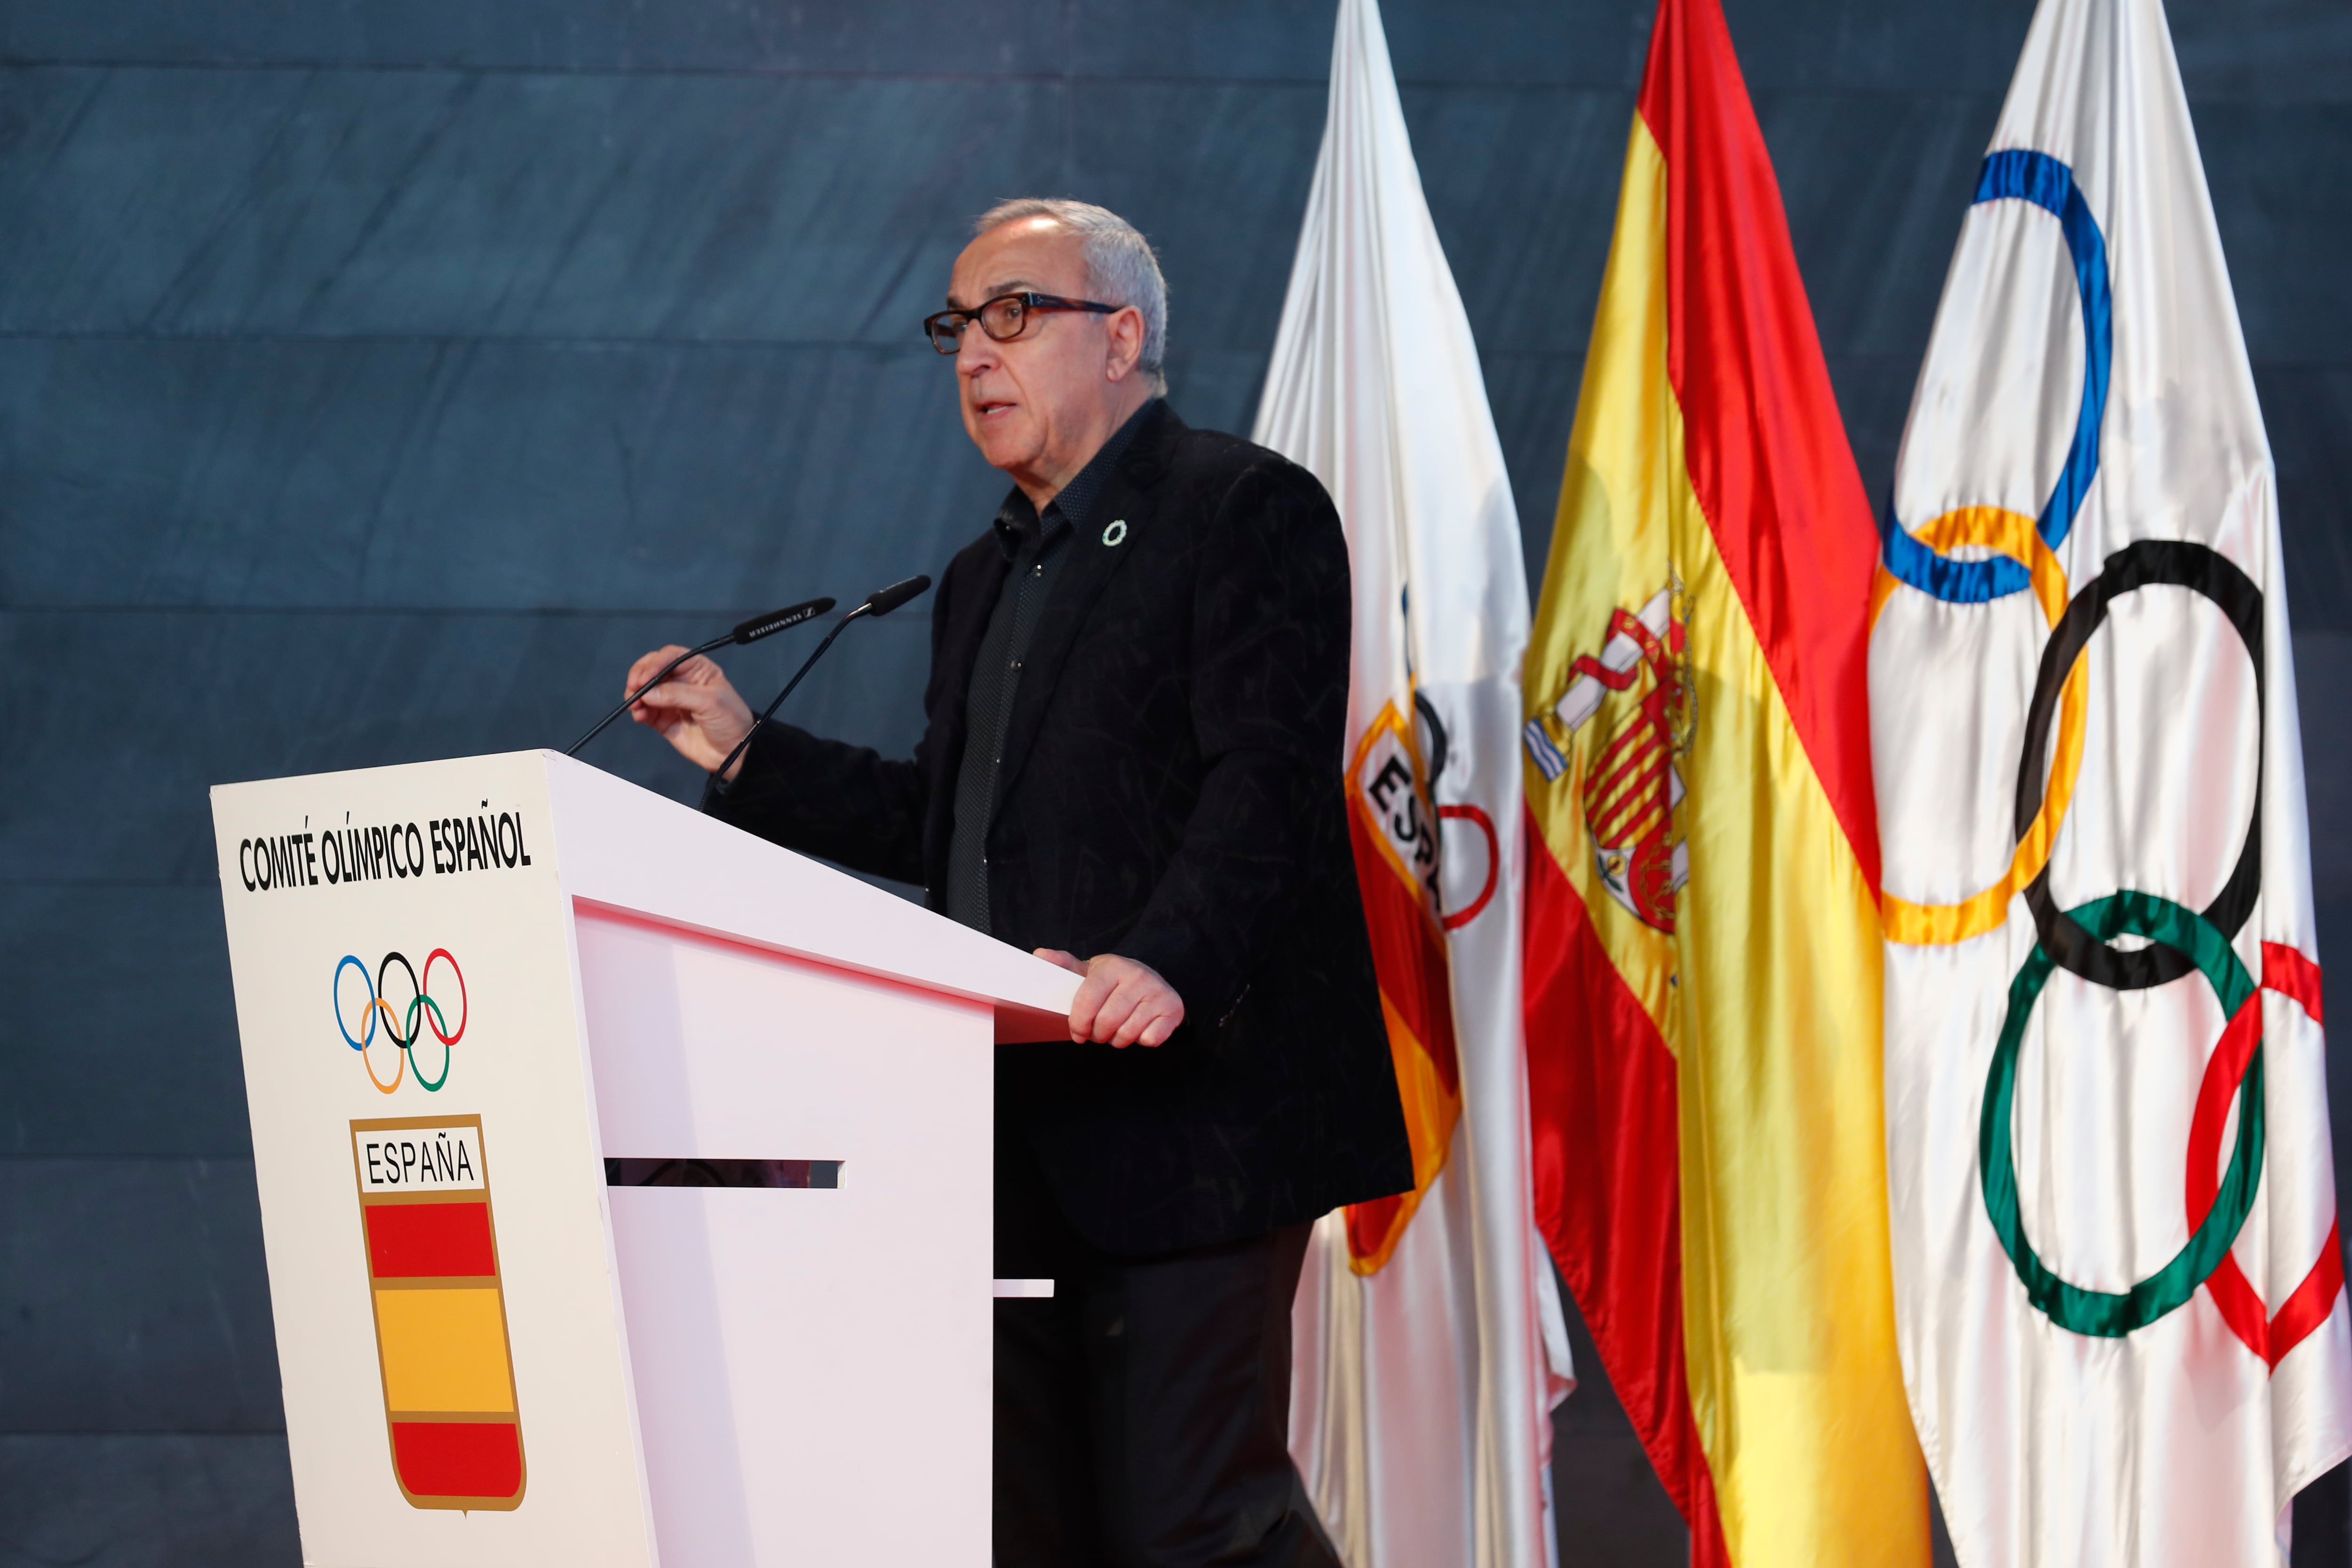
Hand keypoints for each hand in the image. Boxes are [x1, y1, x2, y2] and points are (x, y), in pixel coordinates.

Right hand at [624, 646, 755, 777]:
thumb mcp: (710, 702)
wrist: (732, 754)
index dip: (656, 663)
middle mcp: (681, 681)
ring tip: (636, 705)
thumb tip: (647, 693)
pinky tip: (640, 716)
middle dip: (640, 676)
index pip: (671, 656)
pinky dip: (638, 711)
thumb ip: (678, 695)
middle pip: (653, 669)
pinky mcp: (663, 719)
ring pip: (645, 689)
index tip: (645, 677)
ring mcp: (671, 700)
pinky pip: (645, 710)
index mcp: (697, 670)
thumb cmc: (730, 721)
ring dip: (636, 694)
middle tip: (633, 687)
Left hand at [1034, 950, 1183, 1047]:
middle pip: (1107, 1022)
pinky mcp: (1172, 1009)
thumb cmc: (1115, 982)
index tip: (1077, 1031)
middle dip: (1098, 1034)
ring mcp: (1158, 992)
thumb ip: (1065, 966)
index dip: (1078, 1022)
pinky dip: (1141, 1040)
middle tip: (1098, 1032)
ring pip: (1127, 1034)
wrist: (1154, 983)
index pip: (1088, 1001)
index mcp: (1113, 967)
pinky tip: (1138, 1028)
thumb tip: (1039, 955)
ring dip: (1117, 1039)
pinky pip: (1149, 1039)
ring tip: (1116, 1029)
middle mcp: (1138, 976)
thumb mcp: (1090, 972)